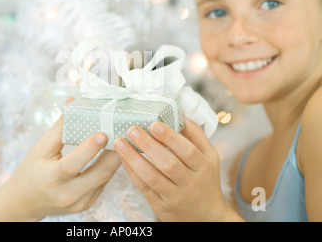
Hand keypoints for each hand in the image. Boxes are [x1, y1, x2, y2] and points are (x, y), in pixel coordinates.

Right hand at [0, 99, 120, 221]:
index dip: (89, 149)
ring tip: (120, 139)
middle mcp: (67, 194)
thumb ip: (60, 127)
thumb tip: (73, 102)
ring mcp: (80, 202)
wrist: (25, 202)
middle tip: (121, 132)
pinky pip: (103, 183)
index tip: (102, 132)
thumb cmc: (32, 171)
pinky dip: (107, 168)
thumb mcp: (41, 148)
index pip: (73, 164)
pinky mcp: (87, 204)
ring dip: (115, 158)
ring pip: (105, 178)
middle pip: (99, 174)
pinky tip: (110, 153)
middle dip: (113, 152)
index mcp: (52, 178)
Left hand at [114, 119, 233, 221]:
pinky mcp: (160, 206)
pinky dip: (132, 172)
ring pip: (152, 177)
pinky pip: (144, 188)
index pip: (188, 151)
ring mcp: (174, 196)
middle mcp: (190, 183)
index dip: (170, 138)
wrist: (206, 217)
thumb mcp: (209, 157)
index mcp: (203, 167)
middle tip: (132, 129)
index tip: (154, 123)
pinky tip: (123, 158)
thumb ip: (196, 134)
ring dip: (134, 159)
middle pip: (168, 164)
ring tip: (120, 142)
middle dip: (148, 145)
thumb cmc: (205, 179)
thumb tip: (180, 112)